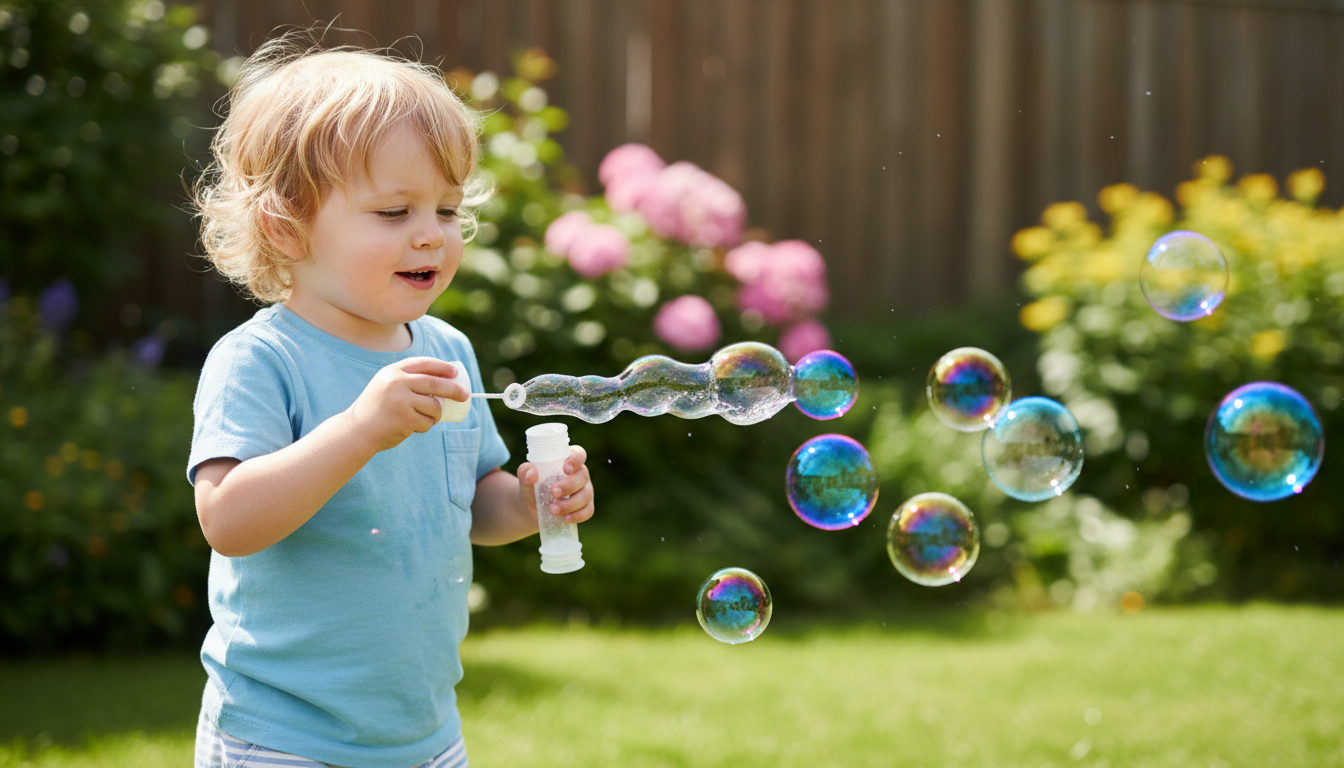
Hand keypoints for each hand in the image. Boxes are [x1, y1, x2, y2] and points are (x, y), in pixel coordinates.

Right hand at [344, 357, 468, 452]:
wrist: (357, 430)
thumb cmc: (378, 409)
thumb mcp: (387, 385)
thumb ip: (408, 379)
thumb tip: (445, 380)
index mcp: (393, 372)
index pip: (424, 364)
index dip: (443, 367)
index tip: (455, 373)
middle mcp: (397, 383)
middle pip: (436, 383)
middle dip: (454, 390)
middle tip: (465, 395)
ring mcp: (401, 401)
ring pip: (434, 406)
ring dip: (435, 414)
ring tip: (422, 418)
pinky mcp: (405, 419)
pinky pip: (427, 422)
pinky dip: (425, 426)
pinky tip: (411, 427)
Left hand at [517, 445, 594, 526]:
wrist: (531, 508)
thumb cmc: (532, 487)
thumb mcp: (525, 479)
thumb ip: (525, 472)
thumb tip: (531, 473)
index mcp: (568, 461)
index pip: (579, 454)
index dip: (576, 459)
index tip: (565, 469)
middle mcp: (579, 474)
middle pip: (583, 476)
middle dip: (569, 485)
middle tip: (553, 492)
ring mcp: (584, 491)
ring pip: (586, 495)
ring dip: (570, 504)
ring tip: (553, 509)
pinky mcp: (585, 507)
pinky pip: (588, 511)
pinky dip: (578, 515)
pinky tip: (566, 518)